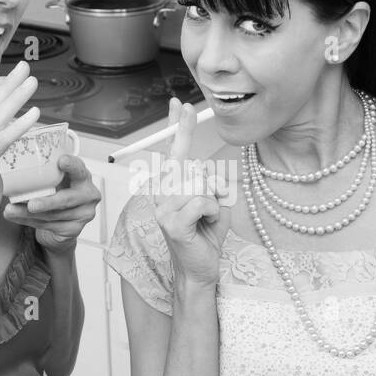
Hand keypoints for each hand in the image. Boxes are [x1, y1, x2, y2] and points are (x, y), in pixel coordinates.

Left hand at [3, 154, 101, 253]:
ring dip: (28, 214)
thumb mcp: (55, 178)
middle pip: (67, 199)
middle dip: (47, 203)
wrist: (63, 218)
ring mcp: (84, 214)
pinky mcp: (75, 229)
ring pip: (54, 216)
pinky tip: (17, 217)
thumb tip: (15, 161)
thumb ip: (46, 171)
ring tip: (11, 210)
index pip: (79, 169)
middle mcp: (88, 195)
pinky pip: (50, 226)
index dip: (71, 165)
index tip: (61, 161)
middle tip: (31, 204)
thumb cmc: (58, 191)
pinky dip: (30, 222)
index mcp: (83, 177)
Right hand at [153, 97, 230, 285]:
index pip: (172, 152)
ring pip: (200, 183)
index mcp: (169, 188)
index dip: (175, 127)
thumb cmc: (206, 235)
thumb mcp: (214, 202)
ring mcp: (163, 208)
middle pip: (188, 162)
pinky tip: (206, 226)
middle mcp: (161, 195)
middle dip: (199, 160)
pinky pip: (202, 201)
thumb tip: (202, 169)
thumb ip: (208, 182)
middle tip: (200, 161)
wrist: (201, 270)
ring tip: (207, 220)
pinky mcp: (172, 223)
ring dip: (214, 201)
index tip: (178, 105)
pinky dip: (212, 212)